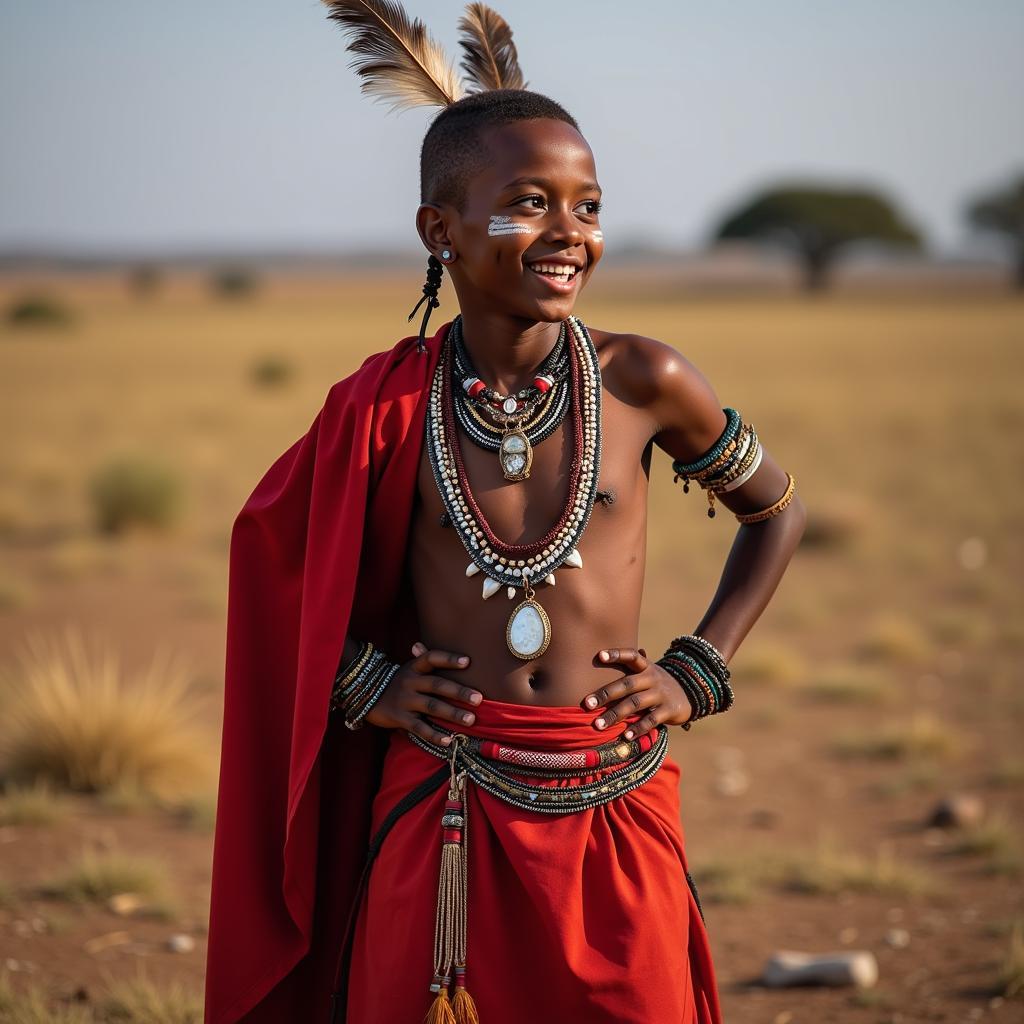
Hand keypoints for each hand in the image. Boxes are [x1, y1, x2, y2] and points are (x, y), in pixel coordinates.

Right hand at [363, 641, 481, 745]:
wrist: (365, 695)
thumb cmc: (397, 682)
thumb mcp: (408, 669)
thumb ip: (421, 660)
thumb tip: (420, 644)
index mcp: (414, 667)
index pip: (432, 658)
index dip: (449, 659)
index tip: (467, 661)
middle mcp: (410, 681)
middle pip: (437, 685)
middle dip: (459, 692)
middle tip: (479, 699)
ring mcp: (404, 700)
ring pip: (432, 707)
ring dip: (453, 714)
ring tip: (471, 720)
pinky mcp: (399, 718)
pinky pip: (419, 728)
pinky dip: (434, 735)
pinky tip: (448, 740)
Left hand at [582, 647, 693, 738]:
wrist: (692, 693)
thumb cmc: (657, 683)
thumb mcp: (648, 672)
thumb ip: (629, 669)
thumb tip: (600, 657)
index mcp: (646, 667)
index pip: (632, 655)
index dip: (616, 654)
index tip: (600, 656)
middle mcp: (653, 678)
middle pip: (627, 684)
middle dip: (606, 694)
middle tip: (587, 704)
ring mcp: (661, 694)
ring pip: (635, 703)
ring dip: (616, 715)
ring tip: (599, 725)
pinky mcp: (669, 710)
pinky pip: (651, 720)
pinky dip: (637, 728)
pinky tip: (624, 736)